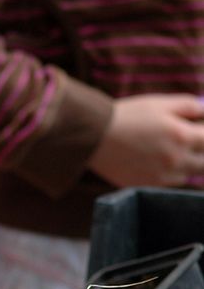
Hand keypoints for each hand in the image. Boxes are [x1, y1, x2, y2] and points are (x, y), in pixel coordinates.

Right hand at [87, 93, 203, 187]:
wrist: (94, 137)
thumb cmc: (127, 116)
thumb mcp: (159, 103)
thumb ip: (188, 105)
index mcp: (182, 136)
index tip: (199, 129)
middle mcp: (175, 160)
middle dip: (202, 152)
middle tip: (192, 144)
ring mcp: (161, 176)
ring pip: (188, 175)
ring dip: (187, 164)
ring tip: (172, 151)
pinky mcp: (147, 185)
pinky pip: (168, 183)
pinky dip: (169, 173)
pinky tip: (157, 161)